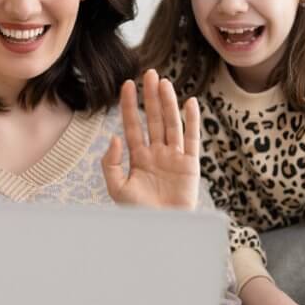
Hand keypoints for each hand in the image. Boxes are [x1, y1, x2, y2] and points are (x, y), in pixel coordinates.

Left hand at [102, 68, 201, 209]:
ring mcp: (174, 157)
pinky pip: (191, 139)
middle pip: (154, 118)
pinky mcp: (190, 165)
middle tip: (150, 73)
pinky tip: (190, 103)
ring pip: (171, 124)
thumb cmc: (139, 213)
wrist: (162, 231)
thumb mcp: (117, 188)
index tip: (127, 84)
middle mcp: (157, 153)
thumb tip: (115, 137)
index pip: (133, 125)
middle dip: (151, 96)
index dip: (130, 105)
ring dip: (168, 103)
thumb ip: (111, 163)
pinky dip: (192, 121)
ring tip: (164, 83)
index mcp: (138, 157)